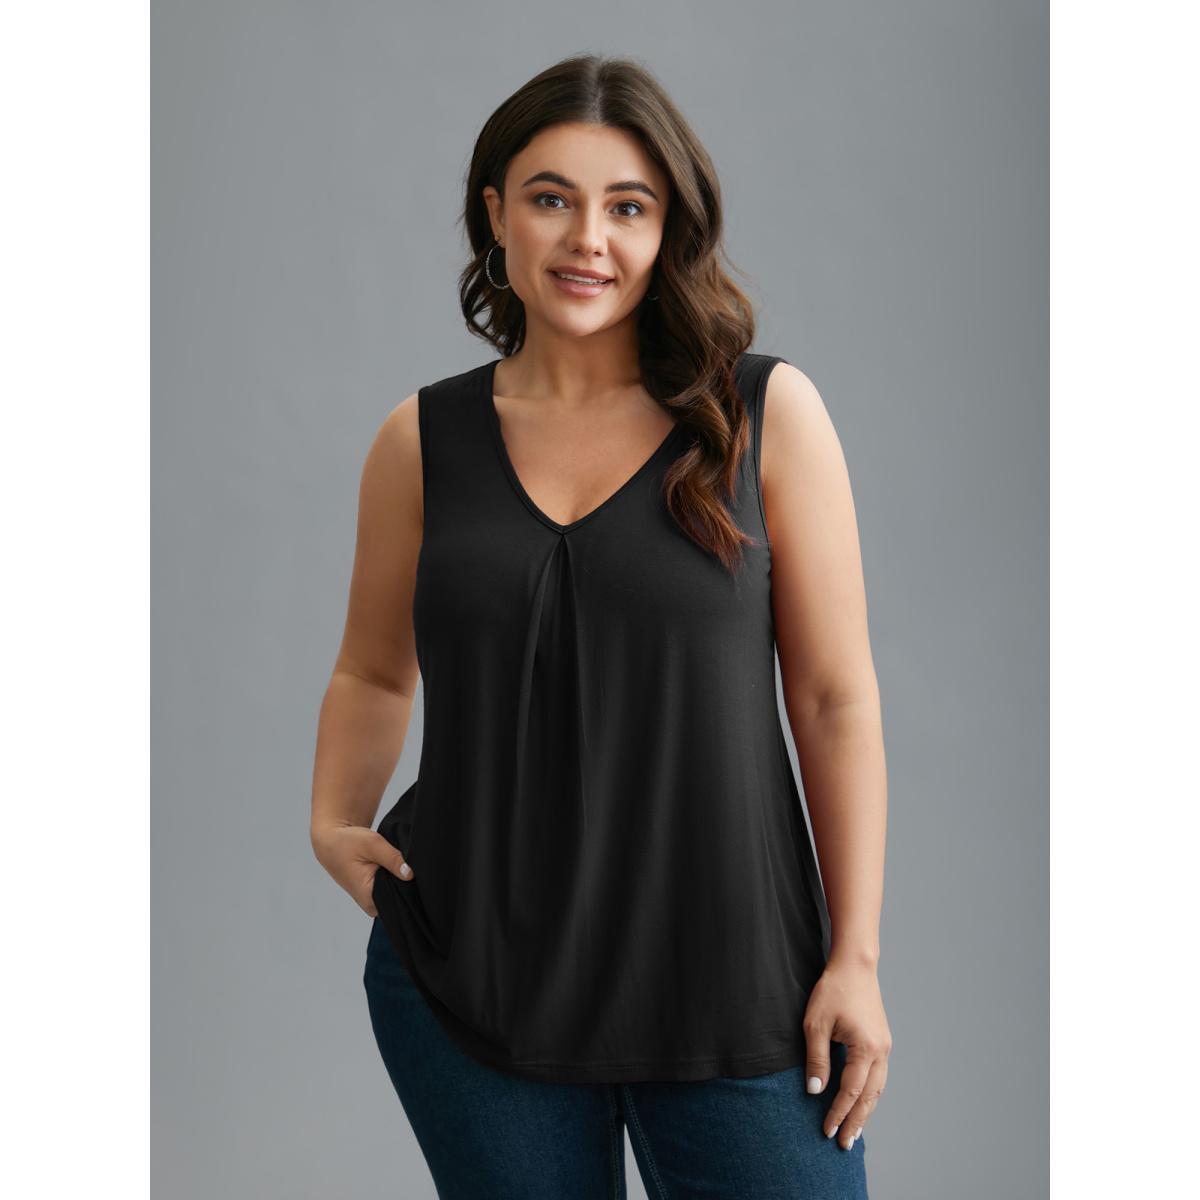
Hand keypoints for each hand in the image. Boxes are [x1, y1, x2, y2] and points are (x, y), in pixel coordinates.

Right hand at [310, 821, 413, 915]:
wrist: (331, 842)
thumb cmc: (348, 842)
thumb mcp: (373, 845)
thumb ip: (393, 859)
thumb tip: (411, 874)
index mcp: (368, 897)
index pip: (400, 899)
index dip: (409, 884)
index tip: (411, 870)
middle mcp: (370, 904)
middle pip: (399, 897)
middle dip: (404, 880)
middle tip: (398, 862)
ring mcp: (371, 901)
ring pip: (396, 893)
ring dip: (398, 879)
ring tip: (391, 862)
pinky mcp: (373, 895)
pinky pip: (391, 890)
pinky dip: (393, 878)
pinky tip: (390, 867)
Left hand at [802, 957, 891, 1150]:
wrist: (855, 967)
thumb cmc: (833, 991)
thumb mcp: (815, 1024)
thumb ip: (816, 1059)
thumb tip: (815, 1091)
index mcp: (866, 1048)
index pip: (851, 1090)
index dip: (838, 1112)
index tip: (827, 1131)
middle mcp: (881, 1051)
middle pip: (870, 1097)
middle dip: (856, 1121)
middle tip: (845, 1145)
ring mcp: (885, 1047)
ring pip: (878, 1089)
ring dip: (866, 1111)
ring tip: (854, 1131)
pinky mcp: (882, 1042)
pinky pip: (879, 1077)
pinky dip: (870, 1094)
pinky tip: (861, 1103)